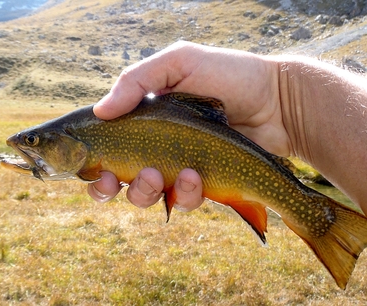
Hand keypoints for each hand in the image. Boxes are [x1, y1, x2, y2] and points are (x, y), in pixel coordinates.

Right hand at [90, 41, 287, 209]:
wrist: (276, 101)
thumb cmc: (228, 75)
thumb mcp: (180, 62)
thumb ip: (136, 80)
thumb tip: (100, 112)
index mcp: (142, 119)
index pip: (105, 145)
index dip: (90, 164)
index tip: (94, 168)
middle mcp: (154, 146)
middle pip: (116, 180)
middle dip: (109, 188)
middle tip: (116, 178)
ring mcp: (178, 168)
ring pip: (145, 196)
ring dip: (144, 191)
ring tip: (159, 175)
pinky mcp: (202, 185)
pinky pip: (183, 201)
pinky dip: (184, 193)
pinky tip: (196, 175)